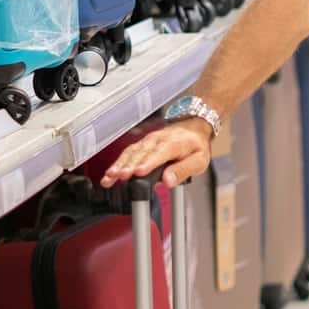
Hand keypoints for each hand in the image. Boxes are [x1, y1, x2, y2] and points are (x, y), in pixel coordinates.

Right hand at [99, 118, 213, 187]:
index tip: (138, 172)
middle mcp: (158, 140)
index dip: (148, 162)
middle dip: (128, 165)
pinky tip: (110, 173)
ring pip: (132, 152)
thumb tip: (168, 181)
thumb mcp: (199, 160)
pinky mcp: (142, 144)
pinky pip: (129, 152)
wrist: (194, 128)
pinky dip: (118, 162)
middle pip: (141, 153)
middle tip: (118, 177)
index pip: (159, 153)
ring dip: (119, 164)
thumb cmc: (196, 145)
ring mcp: (148, 141)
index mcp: (174, 143)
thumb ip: (183, 170)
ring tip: (110, 177)